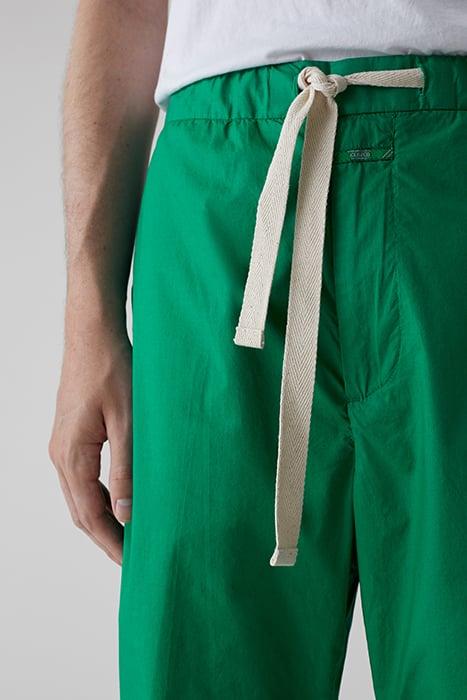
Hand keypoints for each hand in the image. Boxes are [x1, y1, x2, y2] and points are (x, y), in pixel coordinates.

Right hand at [49, 328, 131, 564]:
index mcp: (71, 456)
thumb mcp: (128, 423)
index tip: (132, 564)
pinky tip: (119, 500)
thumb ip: (127, 471)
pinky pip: (81, 478)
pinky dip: (98, 497)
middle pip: (80, 511)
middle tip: (133, 557)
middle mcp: (60, 454)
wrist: (93, 334)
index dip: (111, 543)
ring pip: (79, 496)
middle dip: (106, 537)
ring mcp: (62, 444)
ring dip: (102, 518)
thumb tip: (126, 514)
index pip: (89, 515)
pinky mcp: (71, 434)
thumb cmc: (111, 370)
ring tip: (129, 535)